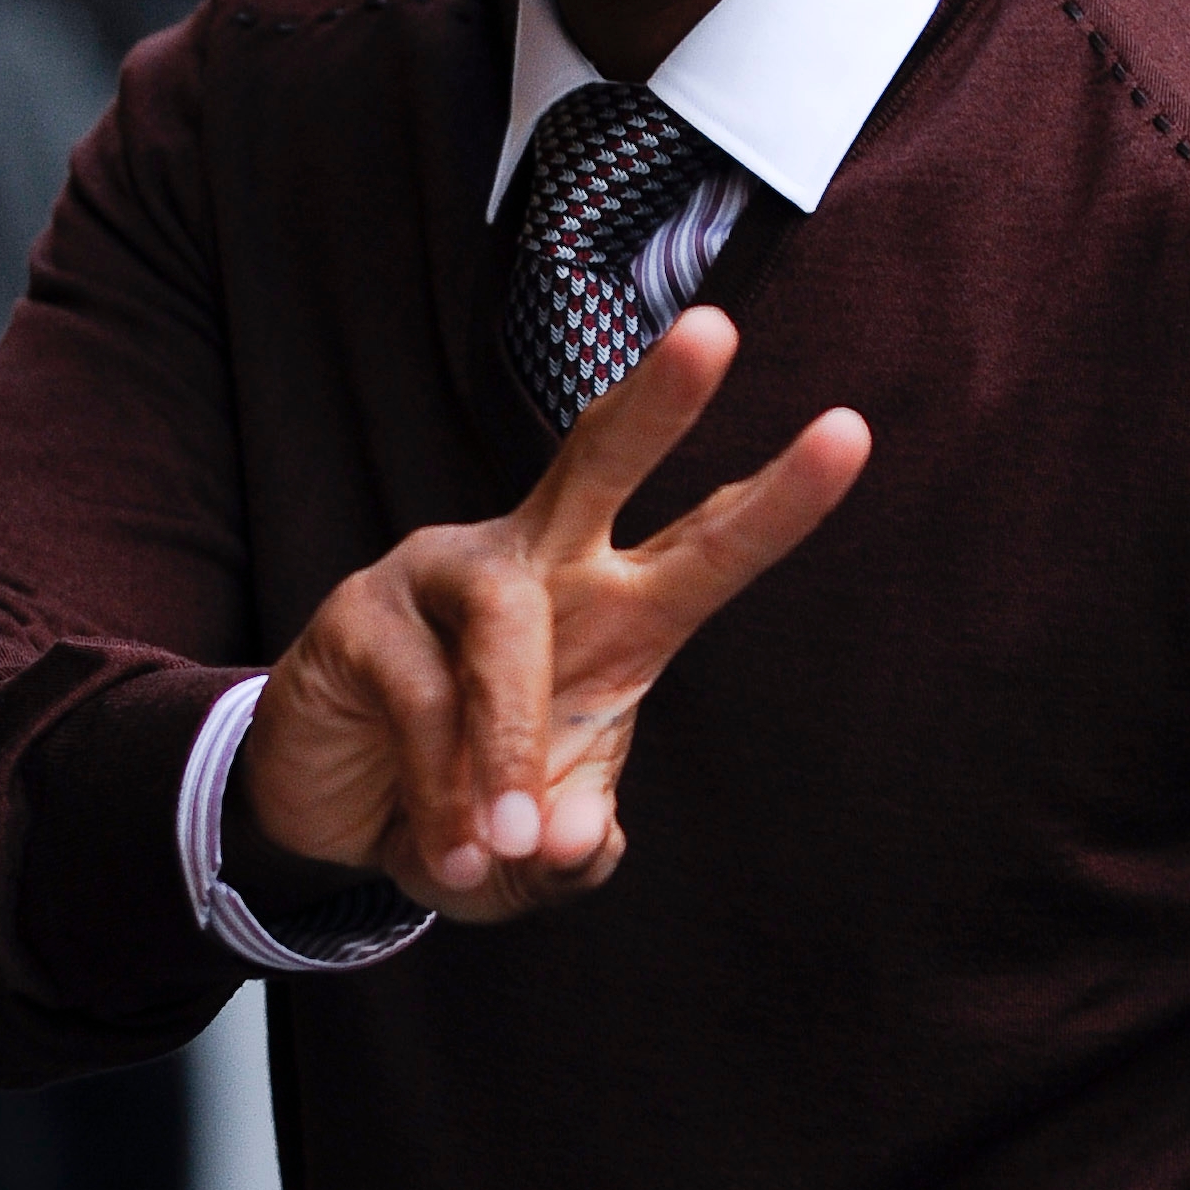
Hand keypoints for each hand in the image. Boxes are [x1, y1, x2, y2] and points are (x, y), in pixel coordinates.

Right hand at [240, 305, 869, 920]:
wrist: (339, 822)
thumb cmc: (472, 811)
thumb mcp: (539, 856)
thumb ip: (572, 844)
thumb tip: (570, 835)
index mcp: (615, 613)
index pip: (706, 544)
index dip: (775, 498)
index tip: (850, 433)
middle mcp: (538, 565)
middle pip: (600, 459)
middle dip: (659, 401)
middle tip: (715, 333)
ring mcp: (443, 574)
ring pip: (505, 627)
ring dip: (510, 744)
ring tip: (505, 842)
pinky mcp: (359, 613)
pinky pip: (421, 697)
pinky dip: (439, 788)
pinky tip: (446, 849)